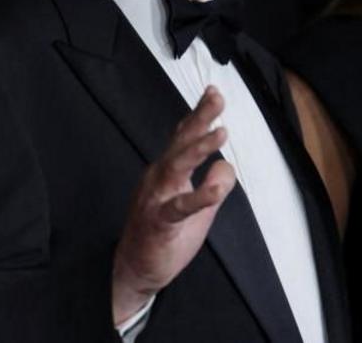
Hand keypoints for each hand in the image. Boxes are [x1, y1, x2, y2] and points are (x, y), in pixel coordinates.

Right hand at [111, 86, 236, 324]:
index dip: (198, 114)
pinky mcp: (159, 222)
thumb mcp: (198, 208)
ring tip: (222, 132)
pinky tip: (217, 189)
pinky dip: (199, 197)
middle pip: (180, 142)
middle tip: (217, 97)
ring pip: (177, 167)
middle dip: (200, 118)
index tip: (213, 92)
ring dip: (199, 148)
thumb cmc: (164, 235)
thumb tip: (227, 164)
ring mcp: (156, 198)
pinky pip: (179, 208)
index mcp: (167, 171)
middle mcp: (159, 177)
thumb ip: (213, 183)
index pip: (183, 137)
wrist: (134, 270)